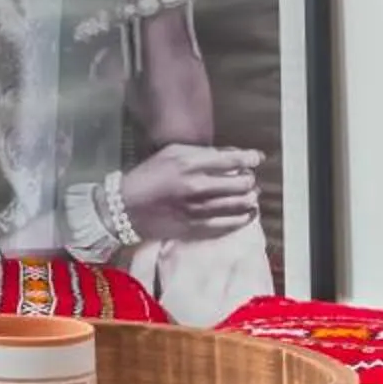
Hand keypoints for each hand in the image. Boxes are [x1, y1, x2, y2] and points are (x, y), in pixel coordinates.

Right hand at [115, 144, 263, 242]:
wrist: (125, 208)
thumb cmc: (148, 177)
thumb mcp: (171, 153)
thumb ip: (203, 153)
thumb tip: (232, 156)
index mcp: (189, 164)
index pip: (232, 160)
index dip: (251, 158)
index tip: (257, 158)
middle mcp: (196, 187)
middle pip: (241, 183)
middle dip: (250, 179)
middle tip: (249, 178)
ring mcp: (198, 211)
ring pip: (240, 205)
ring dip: (251, 198)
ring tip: (250, 195)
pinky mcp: (196, 230)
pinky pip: (230, 225)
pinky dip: (243, 218)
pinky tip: (247, 213)